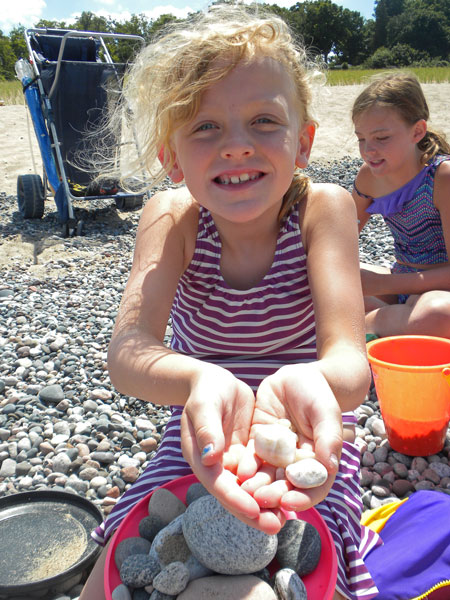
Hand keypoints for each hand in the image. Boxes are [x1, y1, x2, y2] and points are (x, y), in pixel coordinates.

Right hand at [180, 366, 286, 533]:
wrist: (214, 381)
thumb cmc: (206, 390)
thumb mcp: (205, 405)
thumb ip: (207, 429)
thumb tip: (210, 458)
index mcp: (200, 457)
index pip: (218, 483)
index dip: (235, 499)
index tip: (254, 510)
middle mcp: (216, 465)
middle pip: (235, 493)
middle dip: (254, 512)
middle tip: (275, 525)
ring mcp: (232, 460)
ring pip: (249, 487)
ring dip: (266, 503)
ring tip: (286, 518)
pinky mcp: (247, 453)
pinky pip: (260, 472)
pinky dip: (272, 484)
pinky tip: (291, 493)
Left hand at [238, 362, 342, 513]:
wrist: (295, 378)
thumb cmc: (317, 394)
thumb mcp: (325, 412)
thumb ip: (328, 437)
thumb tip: (330, 466)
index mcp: (319, 460)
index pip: (314, 485)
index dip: (303, 496)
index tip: (289, 501)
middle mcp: (297, 462)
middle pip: (288, 485)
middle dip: (275, 495)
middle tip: (261, 499)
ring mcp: (277, 454)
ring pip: (268, 476)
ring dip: (258, 487)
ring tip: (247, 492)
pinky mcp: (259, 443)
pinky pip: (252, 459)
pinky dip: (247, 468)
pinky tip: (239, 473)